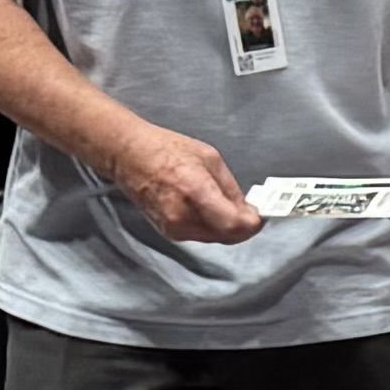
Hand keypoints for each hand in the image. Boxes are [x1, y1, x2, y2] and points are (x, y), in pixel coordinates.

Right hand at [113, 122, 264, 242]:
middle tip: (248, 210)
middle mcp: (183, 215)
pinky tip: (210, 210)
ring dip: (227, 227)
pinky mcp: (169, 233)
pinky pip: (201, 236)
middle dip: (242, 226)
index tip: (259, 215)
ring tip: (228, 206)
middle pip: (227, 236)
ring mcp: (174, 228)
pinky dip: (212, 227)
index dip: (252, 223)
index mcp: (195, 191)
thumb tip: (246, 209)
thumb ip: (230, 188)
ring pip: (216, 238)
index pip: (233, 225)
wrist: (130, 157)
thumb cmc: (166, 150)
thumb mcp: (209, 158)